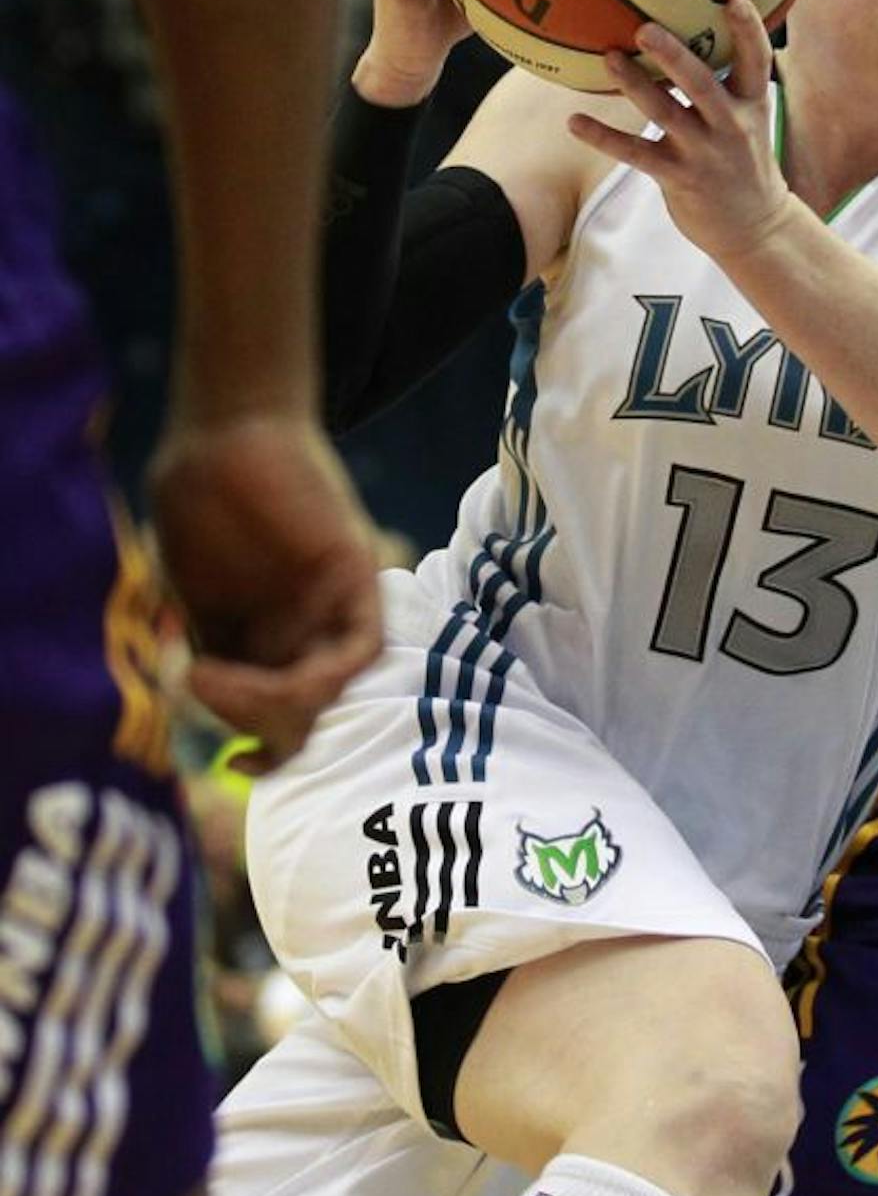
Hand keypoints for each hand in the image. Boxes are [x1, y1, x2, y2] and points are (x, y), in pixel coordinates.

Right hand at [149, 414, 382, 772]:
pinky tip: (232, 669)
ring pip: (335, 689)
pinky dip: (312, 677)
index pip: (297, 713)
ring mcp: (338, 604)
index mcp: (281, 637)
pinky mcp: (358, 577)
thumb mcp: (196, 588)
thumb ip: (212, 643)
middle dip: (274, 738)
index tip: (239, 765)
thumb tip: (198, 698)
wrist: (230, 429)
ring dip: (272, 709)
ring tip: (204, 682)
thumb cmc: (203, 501)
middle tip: (223, 730)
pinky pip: (362, 647)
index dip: (277, 748)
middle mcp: (316, 628)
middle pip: (319, 711)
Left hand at [565, 0, 797, 263]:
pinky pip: (635, 153)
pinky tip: (574, 121)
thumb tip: (694, 37)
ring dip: (634, 85)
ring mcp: (704, 153)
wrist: (755, 228)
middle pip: (701, 84)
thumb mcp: (750, 121)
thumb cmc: (744, 163)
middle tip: (644, 28)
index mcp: (751, 105)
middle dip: (674, 56)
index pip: (756, 62)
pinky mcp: (679, 177)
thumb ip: (728, 84)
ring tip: (608, 58)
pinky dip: (603, 137)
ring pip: (665, 113)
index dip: (749, 31)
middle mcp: (731, 126)